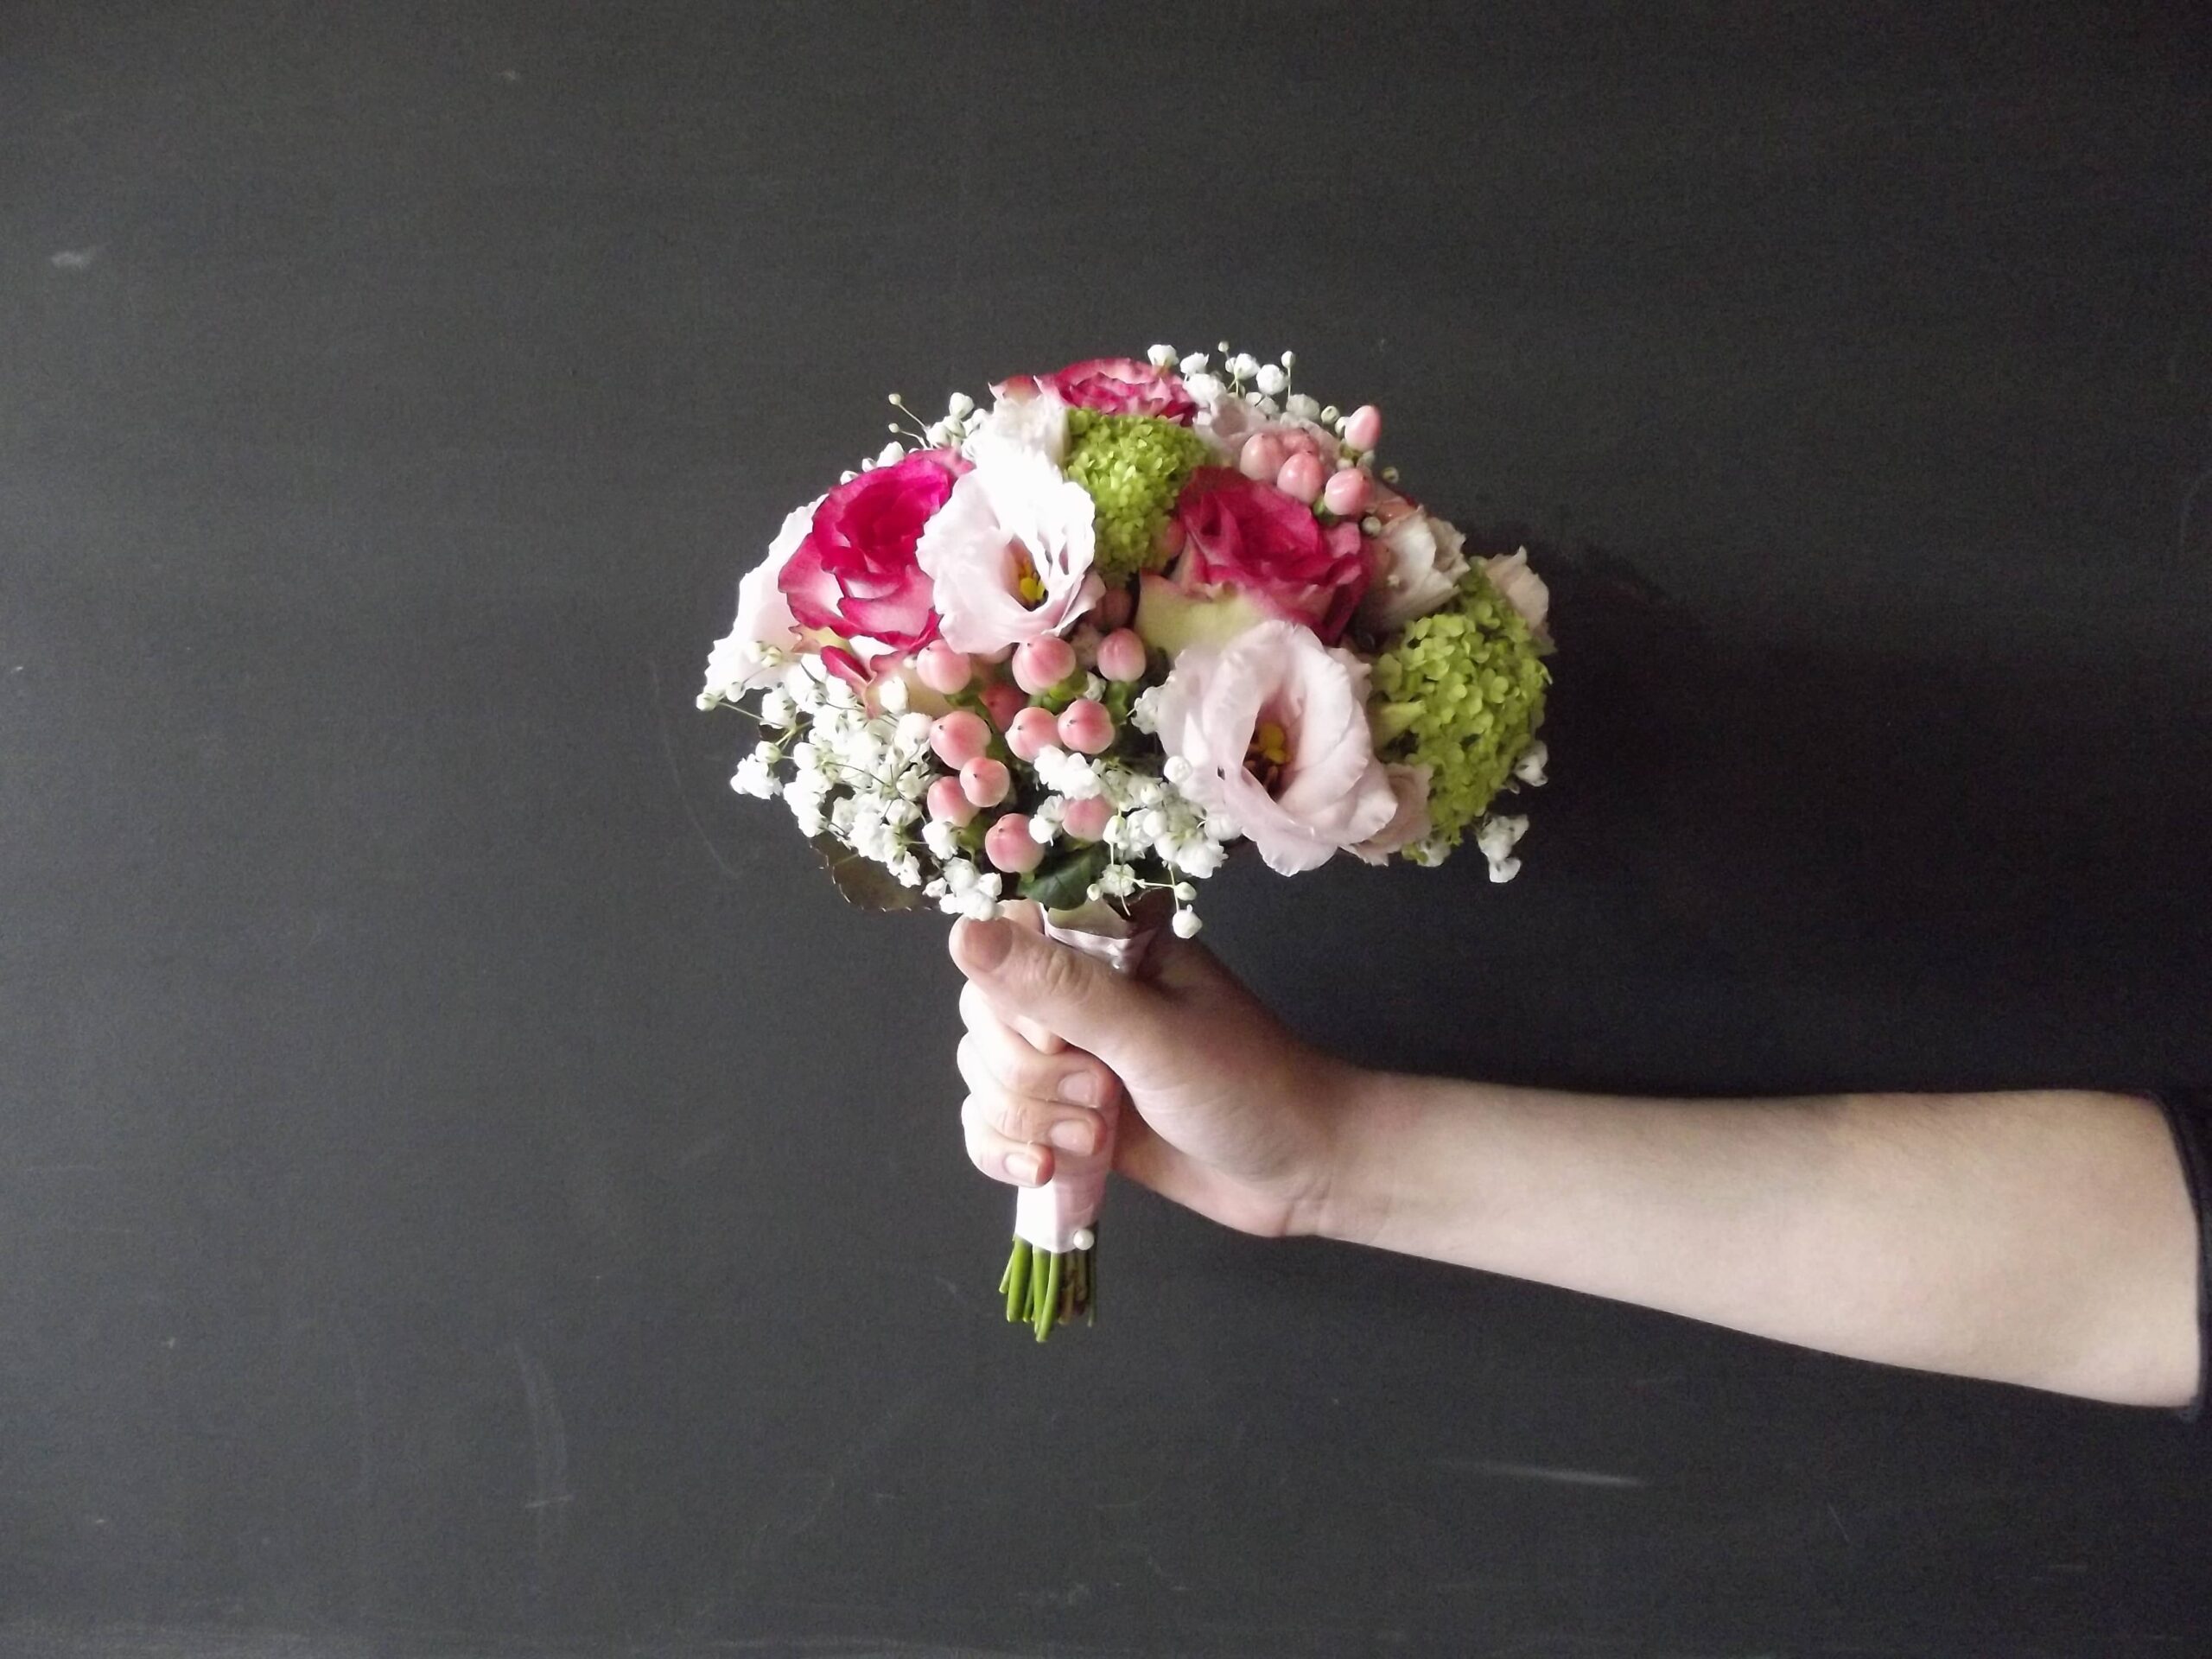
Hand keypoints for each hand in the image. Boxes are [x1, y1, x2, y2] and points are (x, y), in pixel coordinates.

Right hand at [949, 904, 1363, 1237]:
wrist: (1300, 1173)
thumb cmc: (1246, 1087)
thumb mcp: (1151, 1034)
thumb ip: (1058, 986)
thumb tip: (960, 933)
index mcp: (1108, 944)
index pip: (1005, 938)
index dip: (1012, 996)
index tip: (1060, 1038)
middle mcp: (1079, 993)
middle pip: (983, 1015)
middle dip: (1027, 1073)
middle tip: (1101, 1096)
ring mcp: (1069, 1057)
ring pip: (983, 1074)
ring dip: (1026, 1120)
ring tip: (1096, 1139)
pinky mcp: (1063, 1117)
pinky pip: (989, 1124)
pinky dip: (1006, 1152)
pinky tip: (1048, 1172)